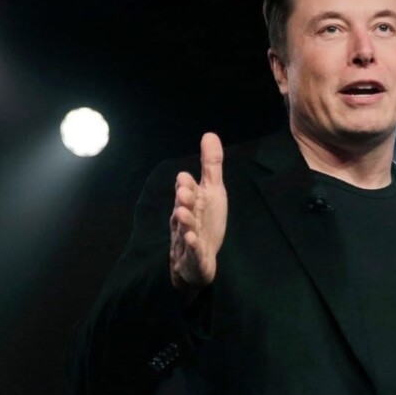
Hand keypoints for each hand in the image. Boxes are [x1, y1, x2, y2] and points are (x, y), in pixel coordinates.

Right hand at [169, 133, 227, 299]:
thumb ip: (211, 166)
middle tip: (183, 192)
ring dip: (185, 222)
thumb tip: (209, 134)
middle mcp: (186, 219)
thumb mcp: (212, 192)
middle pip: (183, 208)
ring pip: (185, 229)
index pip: (187, 191)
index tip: (185, 178)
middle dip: (183, 200)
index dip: (186, 185)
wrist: (198, 260)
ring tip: (183, 214)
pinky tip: (194, 240)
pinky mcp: (195, 257)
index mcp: (190, 203)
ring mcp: (189, 239)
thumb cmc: (205, 222)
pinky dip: (193, 246)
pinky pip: (193, 252)